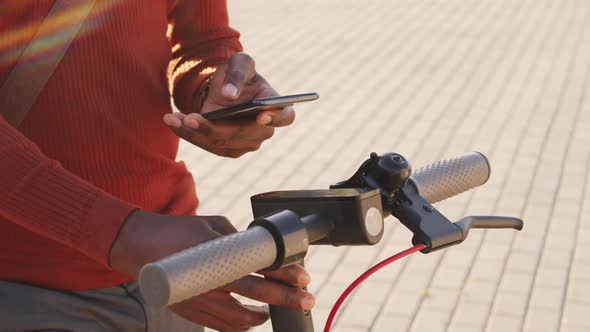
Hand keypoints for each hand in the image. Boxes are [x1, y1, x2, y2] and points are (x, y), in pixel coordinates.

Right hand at [110, 210, 313, 330]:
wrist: (140, 247)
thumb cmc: (177, 232)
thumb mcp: (212, 225)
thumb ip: (236, 240)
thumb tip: (257, 250)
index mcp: (216, 253)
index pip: (259, 267)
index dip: (284, 274)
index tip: (303, 277)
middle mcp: (210, 280)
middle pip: (256, 294)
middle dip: (286, 298)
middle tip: (306, 298)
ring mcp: (199, 300)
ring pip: (240, 319)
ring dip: (263, 316)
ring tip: (275, 310)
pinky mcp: (191, 312)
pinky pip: (222, 326)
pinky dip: (241, 325)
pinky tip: (250, 318)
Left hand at [163, 53, 294, 157]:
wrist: (224, 89)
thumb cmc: (238, 73)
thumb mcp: (239, 63)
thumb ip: (237, 74)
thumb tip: (230, 95)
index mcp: (276, 106)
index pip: (285, 117)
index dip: (276, 118)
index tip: (261, 116)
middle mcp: (265, 129)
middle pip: (243, 135)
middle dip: (215, 128)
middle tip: (189, 117)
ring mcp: (247, 143)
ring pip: (221, 142)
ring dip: (194, 132)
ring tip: (172, 118)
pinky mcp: (228, 149)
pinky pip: (207, 144)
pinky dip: (188, 134)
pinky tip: (172, 121)